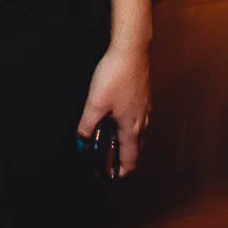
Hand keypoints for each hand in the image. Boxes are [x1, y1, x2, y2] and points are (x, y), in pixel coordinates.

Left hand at [76, 42, 151, 178]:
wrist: (131, 50)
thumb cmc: (116, 76)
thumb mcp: (95, 103)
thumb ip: (87, 125)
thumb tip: (81, 141)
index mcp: (132, 128)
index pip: (130, 158)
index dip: (122, 171)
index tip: (113, 177)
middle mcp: (143, 120)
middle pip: (137, 148)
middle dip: (125, 158)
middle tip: (112, 163)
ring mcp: (146, 108)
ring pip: (140, 133)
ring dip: (129, 142)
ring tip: (116, 144)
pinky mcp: (144, 95)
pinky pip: (140, 119)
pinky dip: (132, 126)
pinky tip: (122, 118)